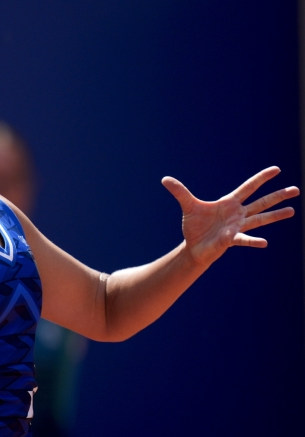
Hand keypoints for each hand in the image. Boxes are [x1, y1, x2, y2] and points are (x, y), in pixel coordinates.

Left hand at [162, 166, 298, 266]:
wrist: (194, 246)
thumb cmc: (195, 226)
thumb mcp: (188, 206)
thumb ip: (180, 192)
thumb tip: (165, 178)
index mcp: (230, 203)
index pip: (249, 187)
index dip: (261, 178)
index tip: (276, 169)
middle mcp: (238, 214)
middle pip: (261, 202)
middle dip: (278, 196)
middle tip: (297, 189)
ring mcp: (237, 227)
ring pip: (260, 219)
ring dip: (275, 215)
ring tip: (292, 211)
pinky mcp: (231, 239)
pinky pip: (244, 239)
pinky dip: (253, 241)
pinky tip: (264, 243)